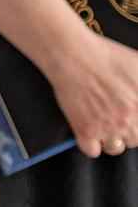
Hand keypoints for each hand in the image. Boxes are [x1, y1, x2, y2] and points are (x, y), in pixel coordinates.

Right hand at [45, 31, 137, 158]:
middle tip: (117, 116)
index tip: (132, 118)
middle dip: (128, 130)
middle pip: (134, 140)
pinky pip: (92, 150)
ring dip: (111, 139)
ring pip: (115, 148)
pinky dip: (90, 143)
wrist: (74, 55)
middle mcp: (128, 121)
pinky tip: (88, 129)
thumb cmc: (107, 56)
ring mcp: (107, 128)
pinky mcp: (85, 131)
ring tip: (103, 124)